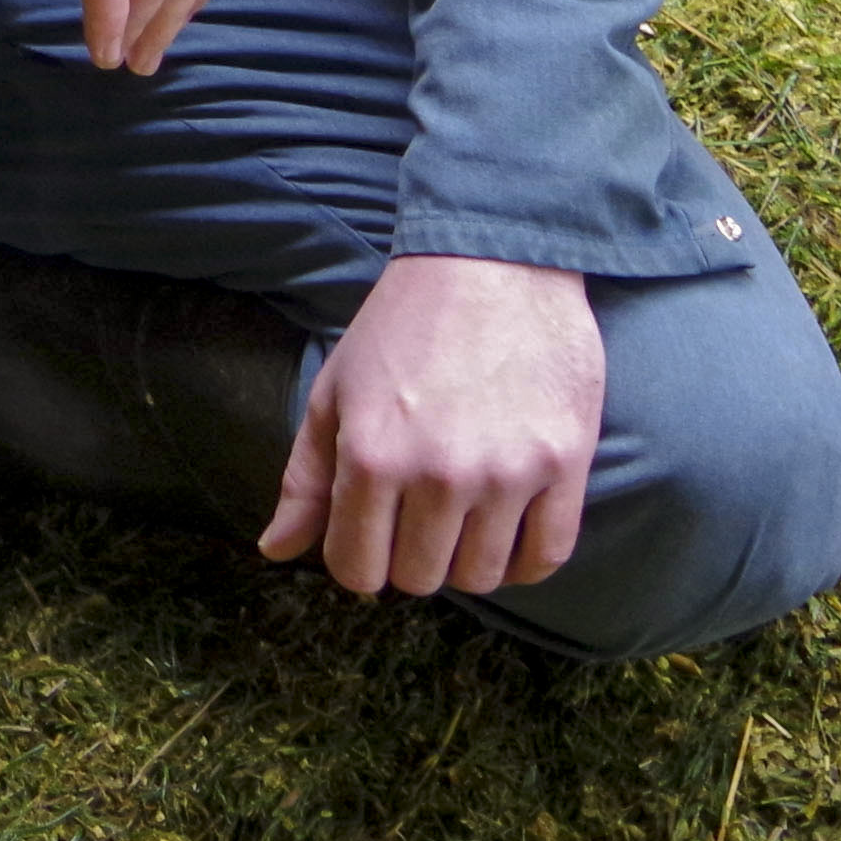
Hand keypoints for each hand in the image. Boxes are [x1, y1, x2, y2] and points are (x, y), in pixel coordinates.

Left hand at [259, 252, 603, 598]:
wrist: (493, 260)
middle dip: (410, 559)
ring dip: (466, 559)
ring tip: (462, 515)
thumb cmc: (403, 324)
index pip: (358, 570)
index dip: (358, 562)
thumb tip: (275, 551)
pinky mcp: (565, 463)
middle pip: (420, 579)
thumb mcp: (335, 391)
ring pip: (482, 577)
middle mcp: (440, 475)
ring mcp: (507, 473)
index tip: (372, 535)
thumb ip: (306, 478)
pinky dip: (525, 562)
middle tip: (418, 517)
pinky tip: (509, 532)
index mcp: (372, 457)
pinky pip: (547, 556)